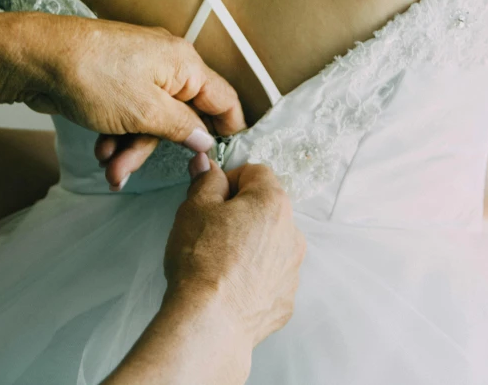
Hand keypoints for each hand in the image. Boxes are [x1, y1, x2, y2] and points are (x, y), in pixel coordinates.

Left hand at [13, 14, 245, 189]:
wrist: (36, 58)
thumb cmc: (92, 75)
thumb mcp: (145, 112)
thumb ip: (182, 129)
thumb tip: (205, 141)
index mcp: (184, 64)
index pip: (224, 100)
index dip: (228, 130)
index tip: (224, 158)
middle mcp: (167, 65)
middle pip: (180, 119)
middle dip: (152, 148)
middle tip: (128, 170)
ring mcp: (140, 73)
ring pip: (150, 121)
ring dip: (129, 148)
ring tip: (108, 166)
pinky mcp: (117, 83)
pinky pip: (129, 116)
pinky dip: (116, 135)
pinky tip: (99, 149)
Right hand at [165, 159, 305, 346]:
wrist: (210, 321)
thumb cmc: (201, 262)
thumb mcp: (194, 208)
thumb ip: (206, 181)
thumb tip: (207, 165)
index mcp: (273, 202)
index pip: (256, 172)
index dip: (230, 180)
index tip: (212, 196)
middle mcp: (292, 233)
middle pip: (266, 208)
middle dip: (241, 213)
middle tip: (210, 230)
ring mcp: (292, 268)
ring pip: (271, 243)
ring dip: (251, 245)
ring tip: (220, 262)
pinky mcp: (286, 298)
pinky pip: (271, 276)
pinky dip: (255, 276)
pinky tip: (230, 285)